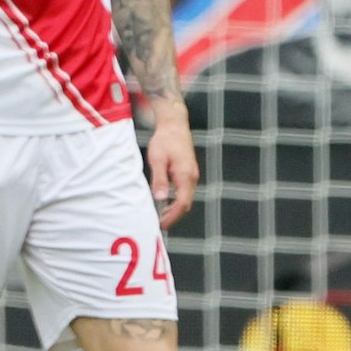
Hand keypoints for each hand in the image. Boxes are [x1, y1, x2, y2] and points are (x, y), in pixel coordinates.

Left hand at [144, 103, 199, 228]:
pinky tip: (166, 202)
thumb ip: (159, 180)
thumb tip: (160, 199)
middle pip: (186, 204)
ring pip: (186, 198)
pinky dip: (177, 200)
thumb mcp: (157, 160)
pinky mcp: (189, 172)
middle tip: (160, 225)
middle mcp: (192, 177)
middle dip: (174, 216)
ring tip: (161, 216)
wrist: (175, 125)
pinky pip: (185, 192)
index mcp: (185, 176)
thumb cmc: (164, 141)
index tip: (162, 225)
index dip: (172, 216)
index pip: (182, 203)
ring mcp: (192, 175)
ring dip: (175, 209)